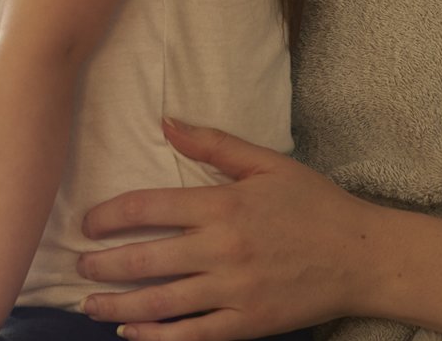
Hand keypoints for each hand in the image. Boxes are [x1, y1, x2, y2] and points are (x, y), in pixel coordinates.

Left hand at [75, 120, 376, 340]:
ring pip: (162, 302)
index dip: (109, 216)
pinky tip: (130, 332)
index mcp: (223, 205)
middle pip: (146, 260)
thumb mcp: (267, 163)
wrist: (363, 257)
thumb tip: (165, 121)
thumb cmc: (314, 204)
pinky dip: (156, 336)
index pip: (148, 208)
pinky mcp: (248, 322)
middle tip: (78, 266)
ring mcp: (235, 290)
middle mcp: (223, 249)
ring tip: (88, 303)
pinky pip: (193, 334)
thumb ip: (213, 143)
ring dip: (118, 304)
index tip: (87, 224)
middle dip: (104, 265)